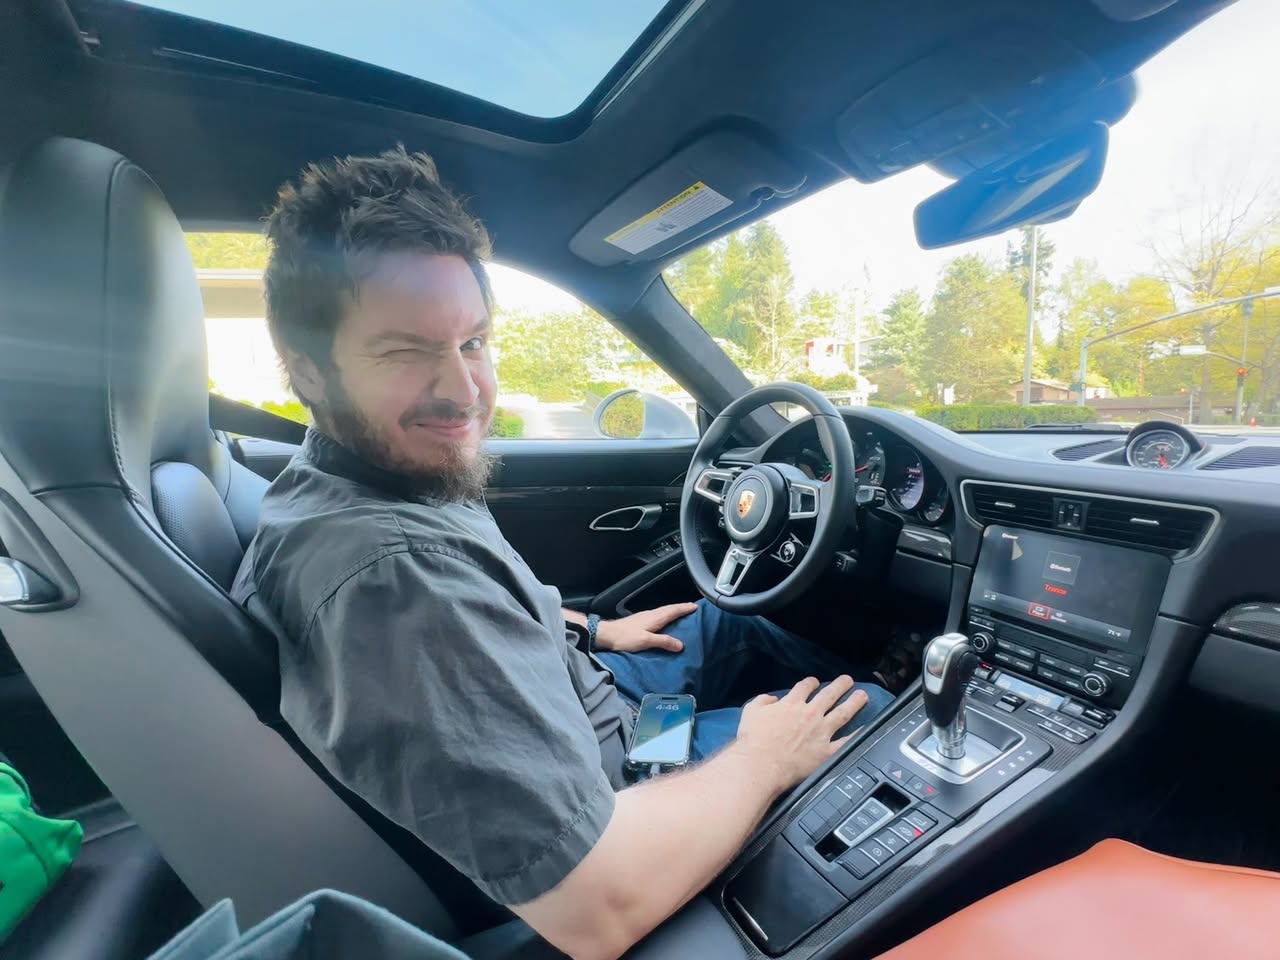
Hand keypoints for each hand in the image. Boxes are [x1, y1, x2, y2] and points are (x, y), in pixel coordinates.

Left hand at [594, 602, 697, 653]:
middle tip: (692, 608)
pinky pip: (658, 616)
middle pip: (669, 609)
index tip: (696, 606)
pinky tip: (665, 622)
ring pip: (663, 612)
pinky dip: (666, 616)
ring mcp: (644, 617)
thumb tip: (680, 645)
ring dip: (674, 612)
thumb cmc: (625, 637)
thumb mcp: (646, 641)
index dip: (685, 608)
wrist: (606, 635)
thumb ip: (663, 641)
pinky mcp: (640, 622)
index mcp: (654, 617)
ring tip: (682, 614)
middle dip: (681, 608)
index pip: (673, 610)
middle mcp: (651, 615)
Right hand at [733, 676, 868, 793]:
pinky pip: (846, 742)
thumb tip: (772, 699)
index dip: (811, 683)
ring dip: (854, 703)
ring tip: (862, 696)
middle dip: (840, 685)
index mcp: (792, 704)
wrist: (761, 764)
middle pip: (829, 695)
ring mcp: (821, 732)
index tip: (814, 682)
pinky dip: (857, 736)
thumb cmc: (753, 740)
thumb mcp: (751, 711)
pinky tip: (865, 730)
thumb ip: (763, 701)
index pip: (804, 687)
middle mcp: (810, 714)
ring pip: (842, 713)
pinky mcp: (826, 752)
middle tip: (848, 680)